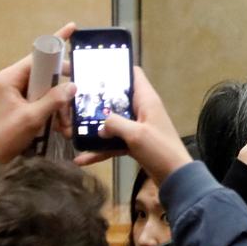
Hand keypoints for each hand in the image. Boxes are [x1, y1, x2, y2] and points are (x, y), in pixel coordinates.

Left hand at [0, 23, 78, 163]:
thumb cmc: (6, 135)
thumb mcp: (32, 117)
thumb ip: (54, 100)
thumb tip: (73, 86)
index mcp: (11, 77)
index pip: (38, 54)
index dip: (57, 42)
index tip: (72, 28)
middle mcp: (14, 80)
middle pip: (48, 72)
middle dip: (63, 89)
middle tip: (74, 100)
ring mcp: (19, 91)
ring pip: (50, 88)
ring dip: (60, 106)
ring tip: (65, 125)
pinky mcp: (24, 102)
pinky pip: (46, 100)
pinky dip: (55, 112)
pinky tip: (60, 127)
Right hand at [73, 67, 190, 185]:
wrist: (174, 177)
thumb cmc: (160, 149)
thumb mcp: (136, 133)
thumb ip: (115, 124)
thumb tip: (100, 125)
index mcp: (147, 100)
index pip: (133, 74)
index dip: (116, 68)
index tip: (93, 69)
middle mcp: (142, 110)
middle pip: (117, 98)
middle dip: (97, 100)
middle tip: (73, 100)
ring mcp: (138, 127)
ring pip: (112, 122)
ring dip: (95, 127)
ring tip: (71, 129)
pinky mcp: (134, 143)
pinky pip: (114, 142)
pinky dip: (100, 149)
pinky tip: (82, 158)